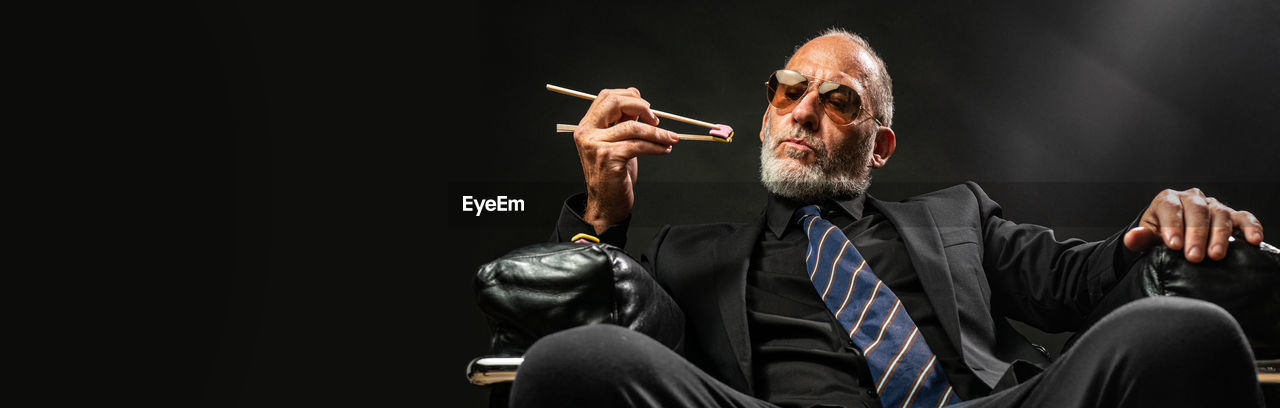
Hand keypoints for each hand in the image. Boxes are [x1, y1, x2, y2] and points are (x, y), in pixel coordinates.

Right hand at [573, 88, 680, 233]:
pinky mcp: (609, 157)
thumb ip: (623, 123)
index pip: (606, 97)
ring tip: (671, 138)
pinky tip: (664, 149)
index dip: (629, 97)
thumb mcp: (617, 143)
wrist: (605, 205)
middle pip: (615, 102)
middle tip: (656, 119)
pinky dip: (656, 146)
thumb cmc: (612, 175)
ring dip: (657, 132)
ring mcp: (596, 145)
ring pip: (633, 127)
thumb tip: (638, 103)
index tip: (647, 108)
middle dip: (641, 106)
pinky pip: (638, 145)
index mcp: (586, 126)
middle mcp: (586, 133)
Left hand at [1123, 188, 1263, 261]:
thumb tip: (1132, 238)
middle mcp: (1191, 199)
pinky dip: (1250, 227)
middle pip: (1196, 211)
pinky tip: (1253, 240)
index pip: (1170, 207)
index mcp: (1167, 200)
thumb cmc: (1160, 238)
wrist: (1174, 238)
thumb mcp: (1146, 240)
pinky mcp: (1232, 216)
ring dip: (1219, 235)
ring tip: (1216, 255)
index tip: (1173, 246)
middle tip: (1194, 256)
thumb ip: (1140, 239)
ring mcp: (1213, 206)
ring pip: (1220, 214)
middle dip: (1196, 234)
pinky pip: (1244, 218)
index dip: (1172, 226)